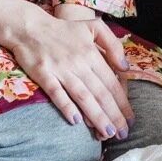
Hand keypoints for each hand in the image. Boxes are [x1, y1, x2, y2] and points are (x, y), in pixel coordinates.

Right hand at [7, 7, 134, 139]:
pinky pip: (56, 93)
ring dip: (96, 115)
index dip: (122, 102)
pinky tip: (76, 122)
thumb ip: (112, 44)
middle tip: (123, 134)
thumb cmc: (64, 29)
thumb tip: (125, 67)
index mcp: (93, 53)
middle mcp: (79, 63)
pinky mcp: (43, 74)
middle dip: (114, 114)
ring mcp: (61, 69)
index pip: (112, 82)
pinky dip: (66, 106)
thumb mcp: (94, 26)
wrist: (30, 27)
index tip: (130, 120)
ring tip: (107, 132)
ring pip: (83, 96)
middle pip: (100, 92)